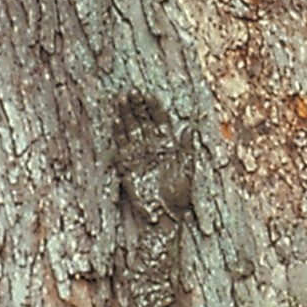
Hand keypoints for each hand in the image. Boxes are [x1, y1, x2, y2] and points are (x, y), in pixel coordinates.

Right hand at [114, 93, 194, 222]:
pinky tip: (116, 121)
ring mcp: (139, 155)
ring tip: (121, 100)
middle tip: (132, 92)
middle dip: (138, 107)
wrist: (165, 214)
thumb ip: (187, 148)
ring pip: (131, 130)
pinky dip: (118, 133)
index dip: (155, 109)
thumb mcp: (187, 169)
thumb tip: (190, 129)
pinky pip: (122, 146)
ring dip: (126, 115)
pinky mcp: (127, 165)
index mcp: (168, 146)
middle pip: (143, 122)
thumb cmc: (179, 193)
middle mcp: (152, 147)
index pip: (160, 122)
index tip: (150, 96)